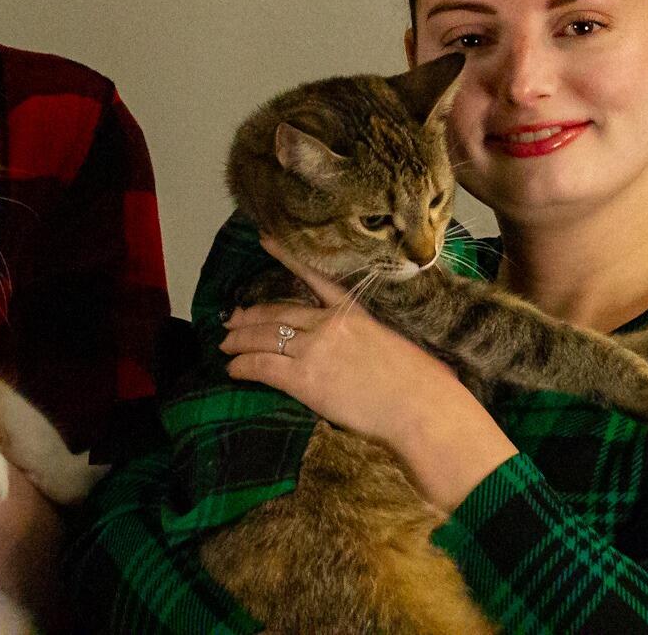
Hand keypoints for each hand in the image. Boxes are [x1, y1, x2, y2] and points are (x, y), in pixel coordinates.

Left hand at [221, 236, 515, 510]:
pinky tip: (232, 369)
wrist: (421, 406)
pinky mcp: (306, 378)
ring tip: (225, 345)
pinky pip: (263, 366)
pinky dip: (243, 366)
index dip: (285, 257)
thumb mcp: (395, 346)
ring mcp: (315, 349)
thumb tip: (356, 354)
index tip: (265, 240)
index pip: (313, 276)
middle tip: (232, 319)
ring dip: (239, 340)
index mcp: (354, 312)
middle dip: (250, 316)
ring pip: (264, 337)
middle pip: (278, 313)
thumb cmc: (422, 384)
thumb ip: (367, 342)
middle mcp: (329, 324)